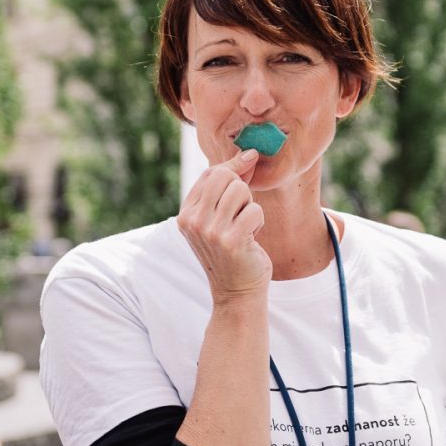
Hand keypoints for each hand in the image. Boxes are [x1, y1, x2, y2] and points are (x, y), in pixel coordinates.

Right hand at [177, 149, 270, 305]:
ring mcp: (210, 231)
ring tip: (245, 226)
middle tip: (241, 212)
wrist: (236, 291)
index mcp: (186, 214)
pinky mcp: (230, 240)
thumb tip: (251, 153)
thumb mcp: (220, 217)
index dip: (233, 169)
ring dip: (250, 207)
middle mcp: (193, 221)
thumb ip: (229, 186)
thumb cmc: (232, 250)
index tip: (248, 171)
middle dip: (241, 189)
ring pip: (241, 190)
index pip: (210, 173)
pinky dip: (259, 222)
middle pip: (224, 176)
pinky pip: (255, 210)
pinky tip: (250, 239)